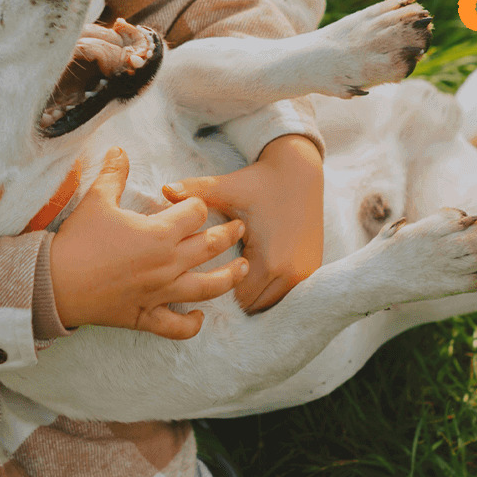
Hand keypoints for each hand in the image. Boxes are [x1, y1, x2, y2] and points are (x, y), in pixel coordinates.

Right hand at [50, 146, 249, 339]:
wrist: (54, 283)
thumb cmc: (77, 240)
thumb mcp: (96, 200)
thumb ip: (113, 173)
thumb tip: (120, 150)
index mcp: (159, 233)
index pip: (195, 212)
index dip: (197, 203)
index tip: (194, 202)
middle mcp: (168, 264)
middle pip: (212, 246)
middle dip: (229, 234)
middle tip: (240, 228)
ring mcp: (161, 293)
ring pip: (209, 288)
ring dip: (230, 277)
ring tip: (243, 267)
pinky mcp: (147, 316)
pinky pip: (178, 327)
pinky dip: (192, 323)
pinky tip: (199, 315)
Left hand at [162, 135, 323, 313]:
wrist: (300, 172)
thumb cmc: (259, 181)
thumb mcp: (228, 187)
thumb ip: (196, 191)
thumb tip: (164, 188)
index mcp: (268, 261)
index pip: (237, 298)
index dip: (217, 289)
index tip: (201, 278)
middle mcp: (290, 274)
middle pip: (253, 305)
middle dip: (233, 296)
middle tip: (213, 278)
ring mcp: (304, 274)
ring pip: (269, 303)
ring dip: (252, 294)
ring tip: (232, 276)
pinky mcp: (312, 270)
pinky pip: (285, 294)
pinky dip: (268, 288)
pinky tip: (253, 272)